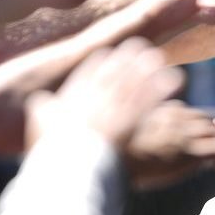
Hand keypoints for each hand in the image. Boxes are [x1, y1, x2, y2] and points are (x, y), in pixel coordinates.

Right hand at [29, 37, 182, 148]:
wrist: (72, 167)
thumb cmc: (54, 151)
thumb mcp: (39, 124)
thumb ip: (42, 108)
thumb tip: (40, 99)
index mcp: (74, 94)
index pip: (89, 71)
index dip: (102, 61)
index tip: (110, 54)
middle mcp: (97, 96)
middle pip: (116, 71)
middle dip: (128, 58)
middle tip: (141, 47)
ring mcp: (115, 107)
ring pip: (135, 81)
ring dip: (147, 68)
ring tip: (159, 58)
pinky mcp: (132, 121)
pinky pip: (151, 99)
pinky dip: (162, 87)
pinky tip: (175, 79)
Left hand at [125, 103, 214, 188]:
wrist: (114, 156)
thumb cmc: (143, 171)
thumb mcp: (173, 174)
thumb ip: (195, 163)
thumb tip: (211, 157)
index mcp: (186, 148)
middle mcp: (181, 127)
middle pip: (211, 127)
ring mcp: (171, 115)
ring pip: (199, 115)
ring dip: (205, 124)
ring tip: (205, 134)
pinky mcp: (161, 108)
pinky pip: (183, 108)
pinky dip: (188, 116)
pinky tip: (185, 124)